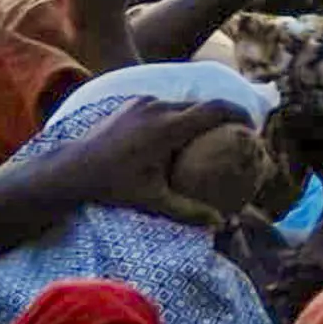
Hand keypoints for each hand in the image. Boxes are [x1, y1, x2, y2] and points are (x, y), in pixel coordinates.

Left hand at [28, 91, 248, 227]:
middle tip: (232, 134)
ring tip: (203, 136)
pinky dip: (175, 116)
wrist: (70, 169)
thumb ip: (188, 210)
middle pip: (202, 105)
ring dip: (196, 117)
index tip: (252, 127)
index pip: (216, 110)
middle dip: (221, 117)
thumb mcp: (152, 200)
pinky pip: (163, 104)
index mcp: (168, 127)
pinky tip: (172, 135)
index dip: (240, 114)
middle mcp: (159, 106)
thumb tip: (220, 222)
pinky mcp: (132, 101)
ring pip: (182, 104)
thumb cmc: (112, 186)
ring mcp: (143, 101)